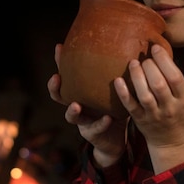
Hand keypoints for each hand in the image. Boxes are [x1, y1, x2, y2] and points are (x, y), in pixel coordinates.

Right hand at [47, 44, 127, 167]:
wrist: (117, 138)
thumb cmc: (115, 109)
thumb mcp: (114, 91)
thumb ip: (116, 74)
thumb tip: (129, 45)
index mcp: (81, 93)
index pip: (67, 75)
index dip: (60, 63)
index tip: (59, 48)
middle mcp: (78, 105)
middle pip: (59, 96)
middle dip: (54, 87)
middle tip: (56, 78)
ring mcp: (83, 121)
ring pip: (71, 116)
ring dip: (72, 110)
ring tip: (76, 105)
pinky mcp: (92, 134)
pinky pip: (95, 128)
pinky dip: (101, 123)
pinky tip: (108, 118)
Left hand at [114, 44, 183, 172]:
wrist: (172, 142)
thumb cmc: (178, 114)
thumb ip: (174, 80)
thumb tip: (160, 53)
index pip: (175, 77)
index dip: (164, 60)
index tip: (156, 48)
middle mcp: (170, 107)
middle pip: (159, 84)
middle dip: (150, 67)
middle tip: (145, 59)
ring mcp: (154, 115)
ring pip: (145, 95)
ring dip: (137, 76)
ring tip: (133, 63)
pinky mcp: (140, 121)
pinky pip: (131, 106)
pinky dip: (123, 93)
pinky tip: (118, 80)